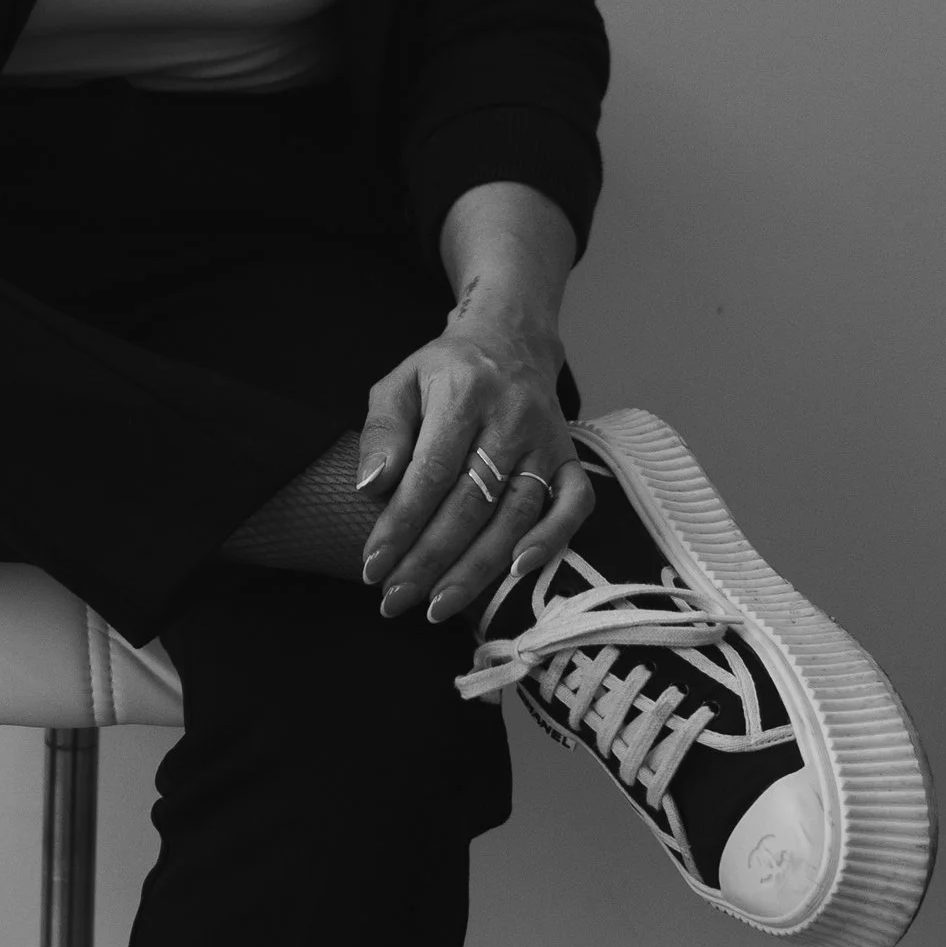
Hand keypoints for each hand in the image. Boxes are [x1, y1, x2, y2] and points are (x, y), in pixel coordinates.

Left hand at [353, 293, 594, 628]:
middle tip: (396, 600)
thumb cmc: (445, 371)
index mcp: (465, 393)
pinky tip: (518, 571)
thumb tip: (371, 487)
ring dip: (477, 568)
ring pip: (516, 514)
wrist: (511, 340)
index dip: (400, 525)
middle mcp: (512, 418)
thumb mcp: (400, 384)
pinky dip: (552, 539)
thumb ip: (382, 432)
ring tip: (438, 606)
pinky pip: (574, 503)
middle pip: (471, 503)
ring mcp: (546, 440)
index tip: (372, 567)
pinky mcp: (569, 456)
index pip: (430, 473)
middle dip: (430, 560)